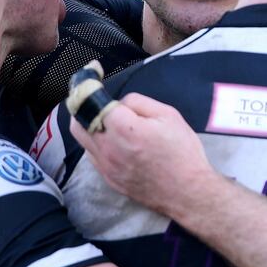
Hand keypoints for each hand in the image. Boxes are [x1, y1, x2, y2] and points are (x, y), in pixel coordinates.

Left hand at [69, 93, 215, 215]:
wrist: (188, 192)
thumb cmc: (183, 152)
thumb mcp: (169, 116)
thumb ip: (139, 102)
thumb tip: (120, 102)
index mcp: (124, 128)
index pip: (92, 101)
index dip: (90, 86)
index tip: (91, 74)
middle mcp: (108, 147)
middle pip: (78, 120)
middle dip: (84, 105)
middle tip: (95, 98)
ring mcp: (106, 165)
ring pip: (81, 139)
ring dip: (87, 124)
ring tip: (104, 119)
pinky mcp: (108, 178)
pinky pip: (91, 155)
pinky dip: (96, 143)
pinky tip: (113, 141)